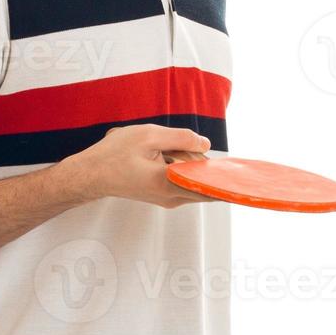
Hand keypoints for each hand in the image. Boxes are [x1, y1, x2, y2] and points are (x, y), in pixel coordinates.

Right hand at [63, 124, 217, 208]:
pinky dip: (178, 165)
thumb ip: (181, 138)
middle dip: (200, 161)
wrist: (89, 174)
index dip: (228, 179)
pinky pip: (183, 180)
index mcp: (170, 183)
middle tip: (170, 147)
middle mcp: (172, 197)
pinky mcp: (163, 194)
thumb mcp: (148, 135)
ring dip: (186, 161)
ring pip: (193, 179)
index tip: (245, 176)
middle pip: (204, 181)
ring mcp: (168, 198)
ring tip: (157, 150)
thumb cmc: (114, 155)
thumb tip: (206, 145)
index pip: (211, 187)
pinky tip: (157, 155)